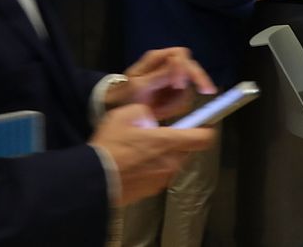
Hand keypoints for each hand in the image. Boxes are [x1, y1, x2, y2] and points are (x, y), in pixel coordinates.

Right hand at [89, 104, 213, 205]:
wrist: (96, 179)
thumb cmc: (110, 146)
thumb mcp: (124, 115)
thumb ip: (144, 112)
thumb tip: (150, 120)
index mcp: (169, 142)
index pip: (204, 138)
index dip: (207, 129)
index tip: (203, 124)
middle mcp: (172, 162)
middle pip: (187, 150)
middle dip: (177, 141)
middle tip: (157, 135)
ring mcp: (163, 178)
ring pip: (172, 162)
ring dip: (164, 155)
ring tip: (140, 150)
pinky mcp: (153, 190)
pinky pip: (160, 174)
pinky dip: (153, 168)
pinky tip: (134, 164)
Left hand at [105, 47, 215, 121]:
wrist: (116, 109)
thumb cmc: (124, 94)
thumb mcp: (139, 86)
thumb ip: (159, 75)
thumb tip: (179, 63)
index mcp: (157, 58)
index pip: (180, 55)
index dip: (185, 68)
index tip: (180, 84)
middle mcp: (167, 66)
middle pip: (191, 68)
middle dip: (196, 81)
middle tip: (206, 92)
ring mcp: (171, 80)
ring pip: (188, 88)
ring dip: (177, 102)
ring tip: (159, 111)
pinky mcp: (172, 95)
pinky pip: (183, 100)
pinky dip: (174, 108)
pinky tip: (161, 113)